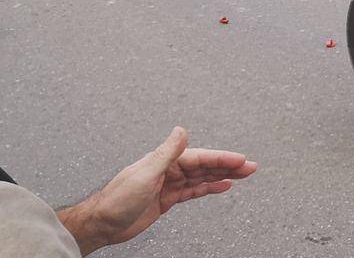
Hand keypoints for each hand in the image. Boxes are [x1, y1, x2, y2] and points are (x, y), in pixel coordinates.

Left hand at [58, 127, 256, 255]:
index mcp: (164, 161)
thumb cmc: (117, 199)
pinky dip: (209, 188)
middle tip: (251, 166)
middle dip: (228, 165)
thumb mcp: (145, 173)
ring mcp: (169, 184)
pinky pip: (194, 191)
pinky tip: (222, 186)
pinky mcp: (168, 199)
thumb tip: (181, 130)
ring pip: (202, 178)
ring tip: (243, 174)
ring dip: (223, 175)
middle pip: (204, 166)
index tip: (240, 159)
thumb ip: (166, 152)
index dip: (221, 158)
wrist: (102, 223)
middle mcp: (168, 170)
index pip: (199, 158)